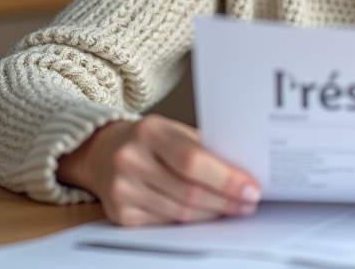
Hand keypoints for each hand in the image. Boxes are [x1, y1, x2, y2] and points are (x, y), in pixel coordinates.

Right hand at [56, 114, 260, 225]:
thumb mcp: (174, 130)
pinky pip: (166, 224)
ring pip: (181, 213)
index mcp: (150, 131)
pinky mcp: (121, 214)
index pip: (193, 161)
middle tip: (248, 202)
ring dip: (214, 214)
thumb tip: (243, 171)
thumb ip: (204, 148)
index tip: (250, 188)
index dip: (226, 179)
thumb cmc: (148, 140)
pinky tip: (207, 214)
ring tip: (234, 208)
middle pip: (189, 192)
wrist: (103, 151)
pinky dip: (192, 222)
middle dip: (226, 200)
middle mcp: (131, 160)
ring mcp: (122, 190)